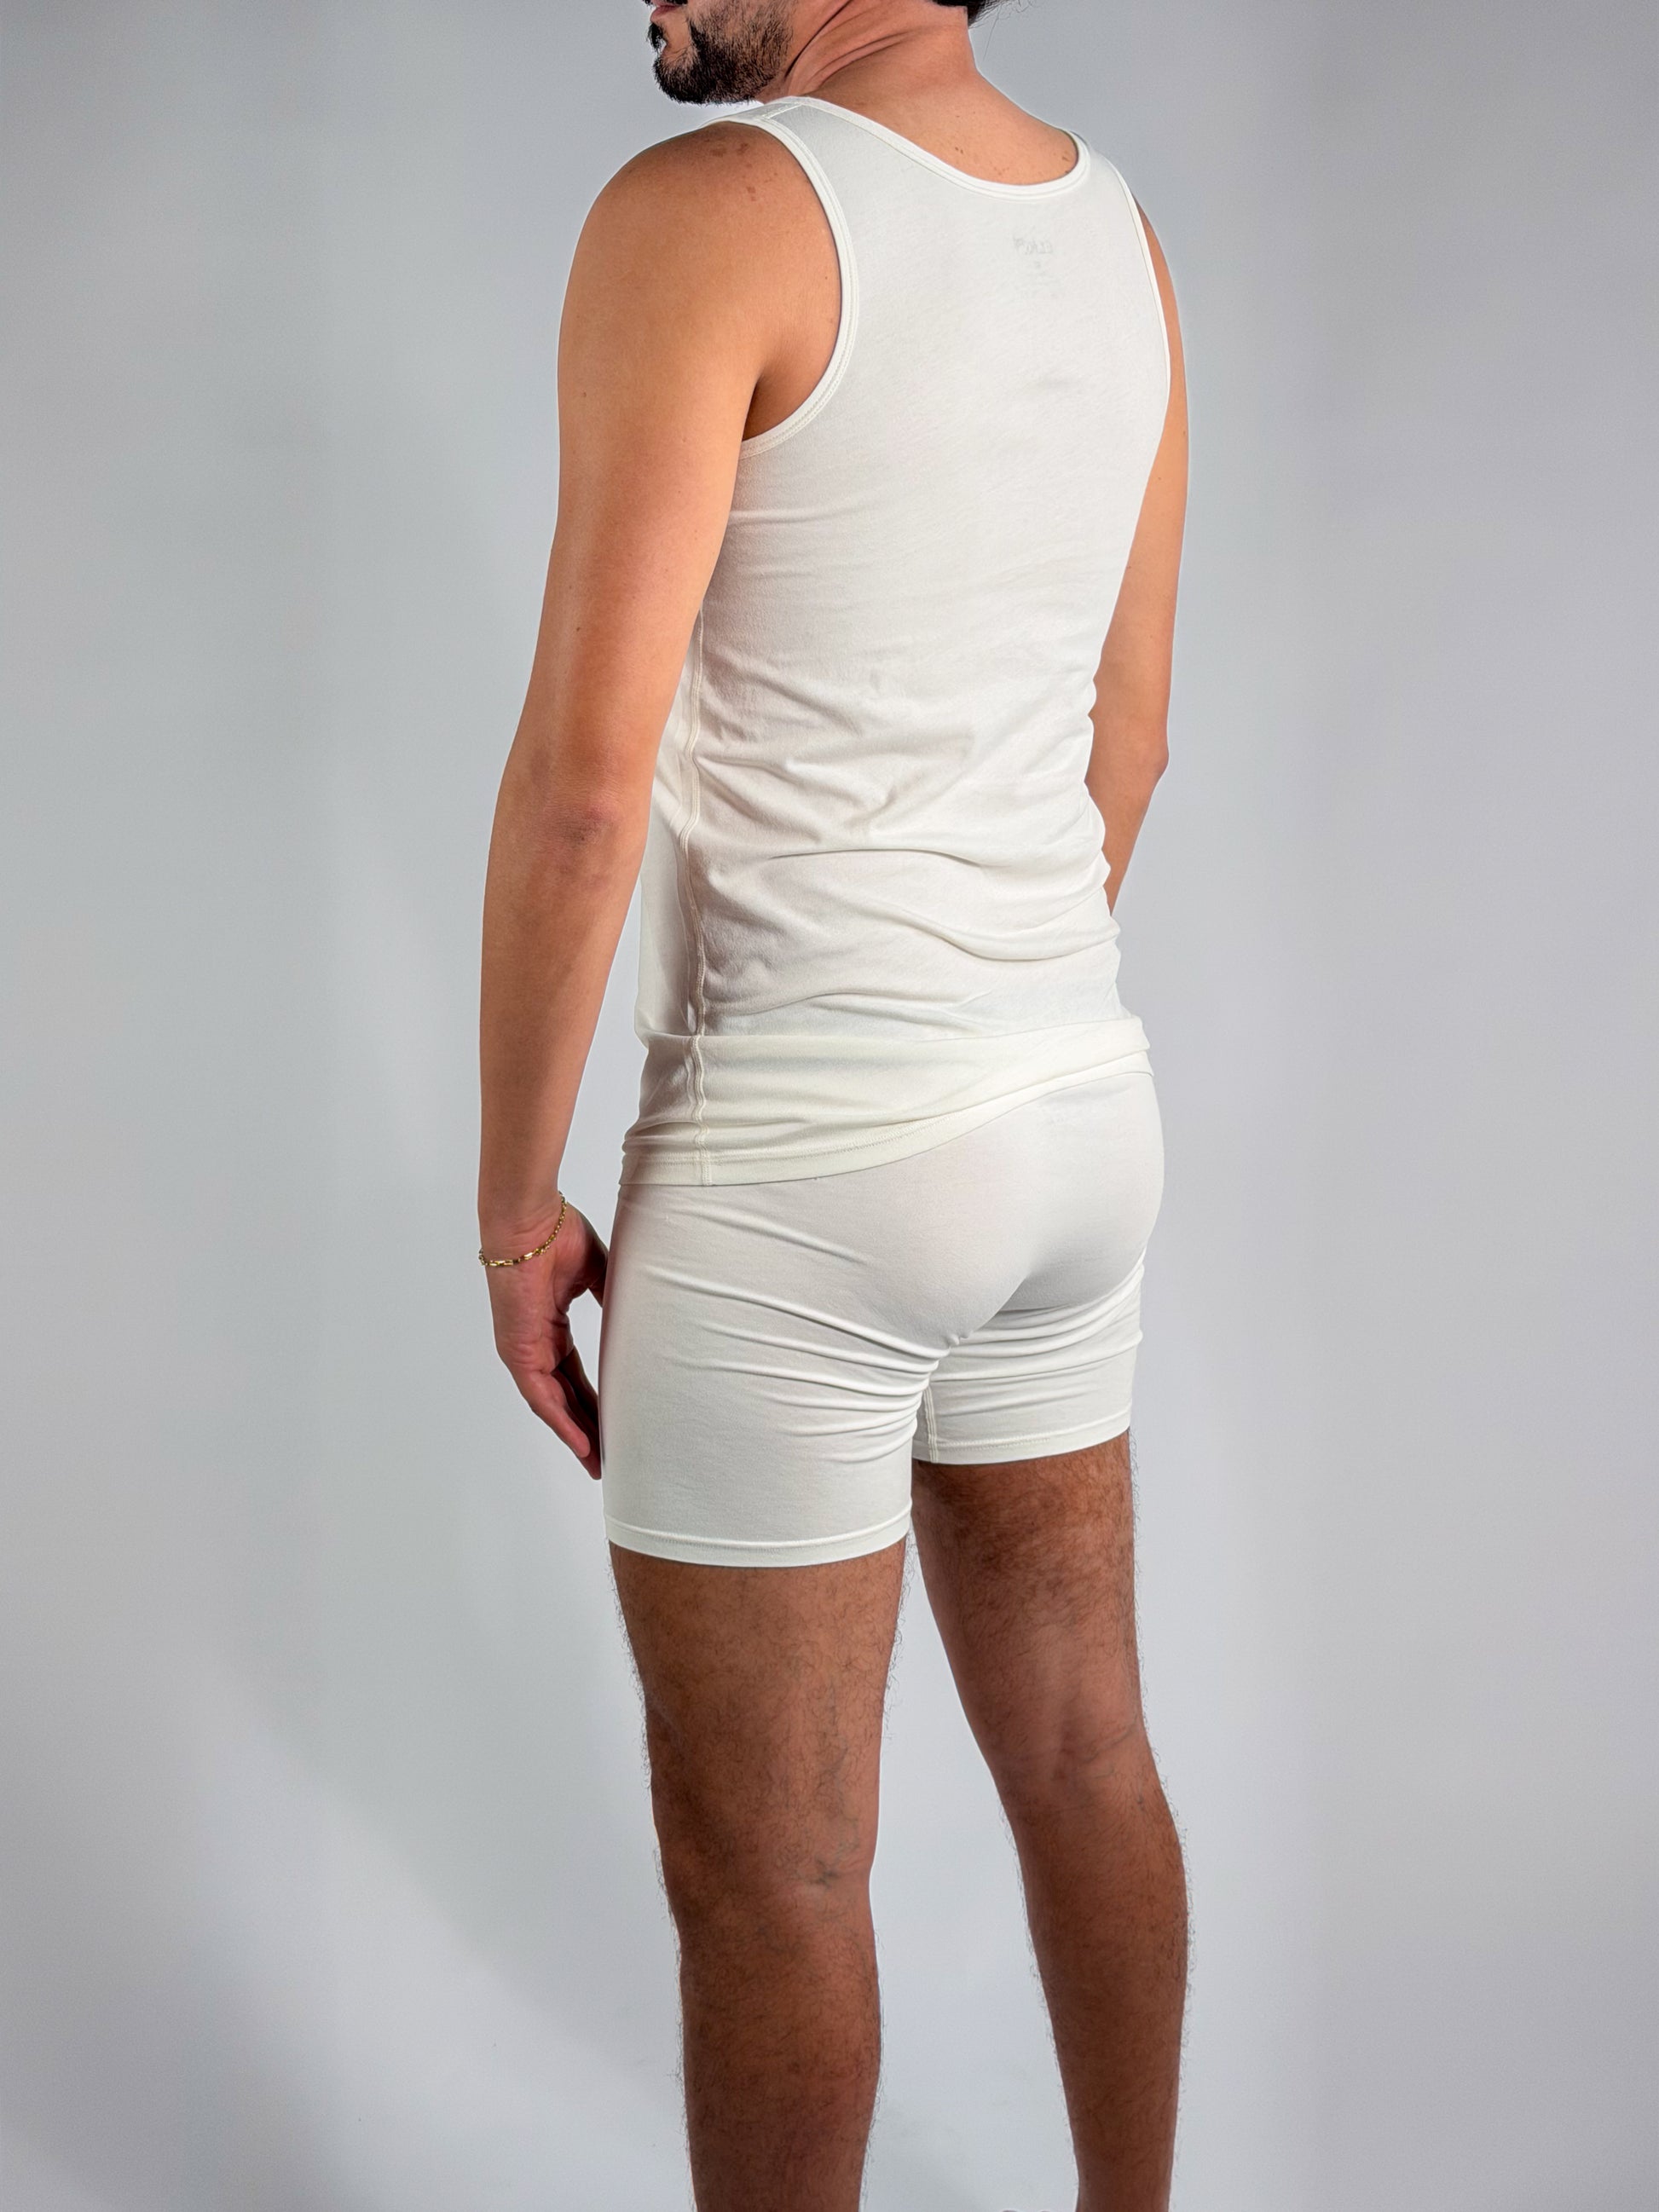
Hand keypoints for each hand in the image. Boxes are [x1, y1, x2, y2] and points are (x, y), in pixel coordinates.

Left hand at [482, 1204, 608, 1473]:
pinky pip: (542, 1398)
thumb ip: (614, 1299)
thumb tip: (644, 1316)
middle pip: (566, 1397)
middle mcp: (535, 1344)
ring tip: (600, 1464)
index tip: (616, 1422)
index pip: (576, 1375)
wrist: (528, 1220)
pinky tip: (582, 1445)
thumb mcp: (596, 1273)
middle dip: (588, 1427)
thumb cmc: (556, 1234)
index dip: (596, 1401)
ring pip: (554, 1405)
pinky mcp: (518, 1353)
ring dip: (577, 1435)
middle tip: (611, 1456)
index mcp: (550, 1326)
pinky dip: (562, 1423)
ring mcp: (524, 1351)